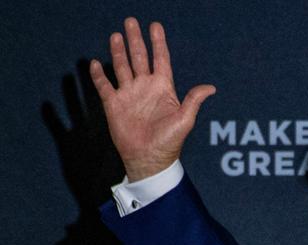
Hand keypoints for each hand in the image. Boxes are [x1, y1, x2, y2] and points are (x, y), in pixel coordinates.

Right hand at [90, 18, 215, 181]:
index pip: (160, 59)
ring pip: (122, 67)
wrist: (148, 159)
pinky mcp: (114, 105)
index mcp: (163, 88)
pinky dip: (99, 75)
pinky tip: (96, 63)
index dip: (158, 42)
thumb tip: (211, 88)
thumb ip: (194, 100)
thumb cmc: (169, 142)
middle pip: (139, 57)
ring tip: (116, 35)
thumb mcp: (185, 120)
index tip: (155, 26)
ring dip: (118, 51)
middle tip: (131, 21)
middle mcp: (145, 87)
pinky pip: (105, 86)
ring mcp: (129, 95)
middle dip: (135, 40)